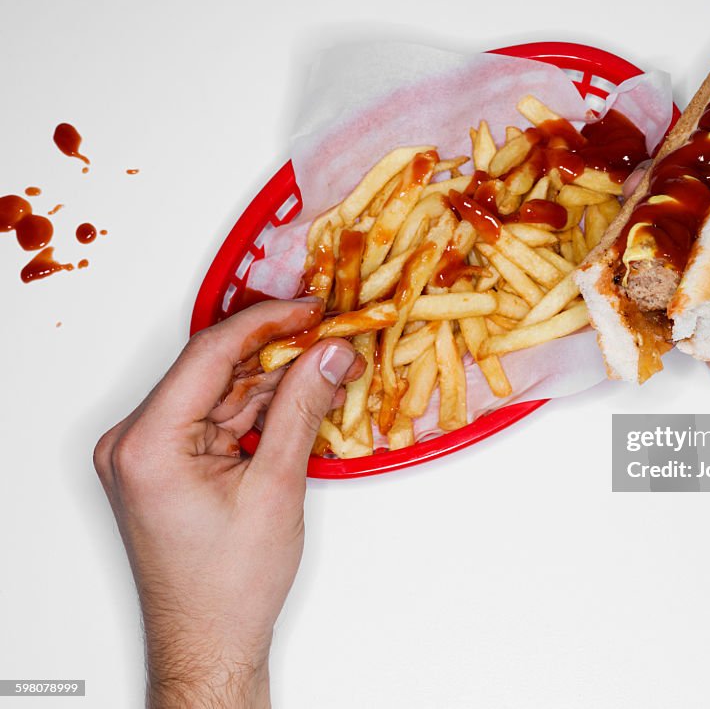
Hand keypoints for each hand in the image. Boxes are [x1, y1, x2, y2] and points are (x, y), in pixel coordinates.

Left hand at [94, 299, 363, 707]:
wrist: (209, 641)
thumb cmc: (228, 585)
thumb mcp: (276, 486)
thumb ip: (302, 408)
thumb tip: (330, 354)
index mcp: (147, 443)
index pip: (209, 354)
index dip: (268, 322)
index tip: (311, 309)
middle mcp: (135, 441)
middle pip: (215, 371)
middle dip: (279, 356)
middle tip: (332, 342)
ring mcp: (147, 452)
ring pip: (220, 392)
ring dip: (274, 383)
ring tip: (329, 373)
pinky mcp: (165, 463)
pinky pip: (217, 417)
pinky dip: (258, 410)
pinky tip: (300, 401)